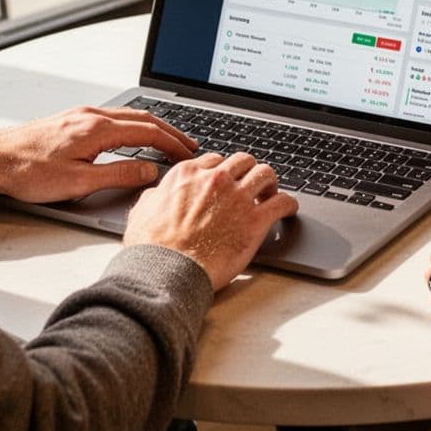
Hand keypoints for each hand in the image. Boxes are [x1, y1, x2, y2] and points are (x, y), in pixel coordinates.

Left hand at [0, 106, 197, 202]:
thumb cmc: (27, 171)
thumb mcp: (78, 182)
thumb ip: (118, 175)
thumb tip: (150, 172)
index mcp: (97, 129)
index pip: (148, 132)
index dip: (173, 144)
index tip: (189, 154)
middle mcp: (92, 115)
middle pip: (143, 118)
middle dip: (170, 132)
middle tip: (189, 145)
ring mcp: (81, 115)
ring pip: (129, 116)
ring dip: (153, 127)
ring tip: (169, 140)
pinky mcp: (73, 120)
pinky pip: (114, 118)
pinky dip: (135, 126)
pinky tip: (135, 136)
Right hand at [125, 152, 298, 289]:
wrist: (168, 271)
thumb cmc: (153, 248)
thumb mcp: (141, 213)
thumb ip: (153, 198)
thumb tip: (156, 196)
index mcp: (188, 174)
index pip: (214, 160)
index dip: (223, 171)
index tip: (228, 181)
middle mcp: (215, 179)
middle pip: (243, 161)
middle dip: (249, 171)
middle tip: (252, 184)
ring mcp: (237, 197)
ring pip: (265, 173)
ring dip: (270, 182)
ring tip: (271, 193)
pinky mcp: (256, 220)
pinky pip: (283, 201)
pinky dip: (289, 204)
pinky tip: (288, 209)